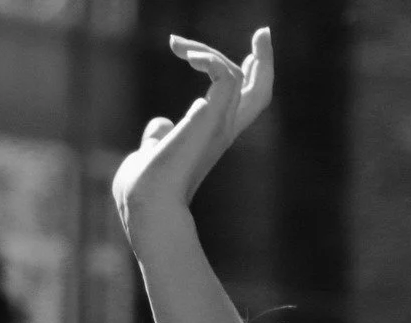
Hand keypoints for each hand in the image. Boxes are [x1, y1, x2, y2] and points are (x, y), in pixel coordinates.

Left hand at [113, 28, 273, 241]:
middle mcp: (222, 131)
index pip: (241, 104)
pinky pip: (226, 76)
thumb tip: (160, 125)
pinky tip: (184, 55)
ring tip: (177, 45)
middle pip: (259, 95)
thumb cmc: (145, 186)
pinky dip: (208, 58)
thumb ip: (160, 136)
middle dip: (265, 62)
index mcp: (212, 137)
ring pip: (243, 80)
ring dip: (211, 53)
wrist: (147, 201)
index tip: (248, 54)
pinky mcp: (211, 118)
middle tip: (264, 33)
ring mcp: (220, 126)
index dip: (249, 77)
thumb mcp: (155, 152)